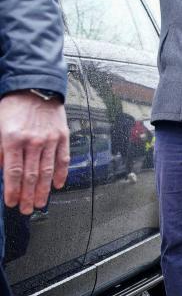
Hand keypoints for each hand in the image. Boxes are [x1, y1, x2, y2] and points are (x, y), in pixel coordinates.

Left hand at [0, 91, 69, 214]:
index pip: (12, 171)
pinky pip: (62, 159)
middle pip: (30, 175)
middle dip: (27, 195)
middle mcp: (33, 141)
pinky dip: (61, 174)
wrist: (35, 87)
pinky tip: (57, 185)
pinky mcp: (62, 136)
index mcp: (13, 138)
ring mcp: (49, 140)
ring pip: (46, 171)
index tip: (11, 202)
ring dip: (43, 190)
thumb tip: (1, 169)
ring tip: (40, 203)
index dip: (11, 190)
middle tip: (26, 209)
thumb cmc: (13, 105)